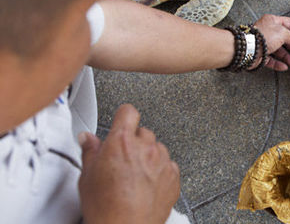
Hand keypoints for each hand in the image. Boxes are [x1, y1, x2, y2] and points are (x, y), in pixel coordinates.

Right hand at [78, 104, 179, 223]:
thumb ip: (90, 151)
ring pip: (157, 148)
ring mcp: (162, 161)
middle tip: (122, 160)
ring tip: (134, 176)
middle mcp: (145, 147)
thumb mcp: (87, 176)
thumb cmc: (106, 207)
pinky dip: (160, 171)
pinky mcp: (173, 176)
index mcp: (122, 141)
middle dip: (133, 142)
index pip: (128, 112)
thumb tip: (88, 139)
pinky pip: (168, 165)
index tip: (121, 122)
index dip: (123, 117)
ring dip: (148, 156)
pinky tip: (147, 185)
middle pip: (143, 132)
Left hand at [252, 14, 289, 70]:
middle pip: (284, 38)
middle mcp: (268, 31)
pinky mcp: (260, 55)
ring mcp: (264, 44)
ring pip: (278, 50)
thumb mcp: (282, 33)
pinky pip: (271, 60)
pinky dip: (278, 63)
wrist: (248, 49)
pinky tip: (284, 67)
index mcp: (273, 21)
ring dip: (287, 57)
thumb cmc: (263, 37)